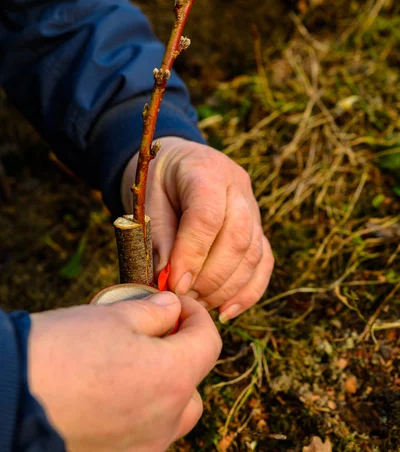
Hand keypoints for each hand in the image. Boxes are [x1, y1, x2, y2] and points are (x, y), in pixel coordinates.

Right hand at [29, 292, 220, 451]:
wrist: (11, 397)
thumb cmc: (63, 351)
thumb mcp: (114, 315)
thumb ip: (154, 312)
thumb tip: (172, 309)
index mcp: (173, 378)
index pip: (210, 343)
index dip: (197, 316)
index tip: (177, 304)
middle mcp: (166, 420)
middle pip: (193, 382)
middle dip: (182, 353)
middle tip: (154, 332)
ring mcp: (144, 445)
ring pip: (173, 413)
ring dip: (164, 385)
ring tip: (131, 362)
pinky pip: (146, 433)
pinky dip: (141, 410)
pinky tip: (112, 390)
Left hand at [122, 137, 273, 321]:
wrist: (177, 162)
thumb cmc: (157, 182)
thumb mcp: (148, 200)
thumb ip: (158, 237)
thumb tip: (166, 281)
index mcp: (206, 170)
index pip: (207, 217)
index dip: (192, 255)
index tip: (175, 284)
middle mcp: (238, 187)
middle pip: (238, 238)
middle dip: (210, 278)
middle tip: (184, 299)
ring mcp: (253, 207)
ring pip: (253, 254)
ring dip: (226, 288)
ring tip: (197, 305)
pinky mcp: (258, 227)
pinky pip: (263, 262)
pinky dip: (248, 291)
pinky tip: (226, 311)